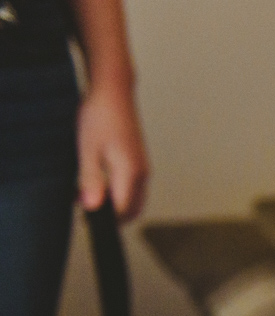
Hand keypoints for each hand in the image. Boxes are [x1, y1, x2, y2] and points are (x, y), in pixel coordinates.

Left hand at [76, 81, 148, 219]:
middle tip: (87, 211)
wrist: (114, 91)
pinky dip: (120, 193)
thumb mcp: (88, 149)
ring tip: (90, 195)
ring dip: (116, 204)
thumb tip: (91, 206)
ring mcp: (143, 168)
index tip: (84, 216)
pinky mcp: (139, 162)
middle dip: (112, 216)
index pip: (121, 211)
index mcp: (131, 173)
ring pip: (134, 200)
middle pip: (132, 210)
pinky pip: (133, 188)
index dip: (103, 218)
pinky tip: (101, 183)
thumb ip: (91, 180)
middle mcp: (142, 174)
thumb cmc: (100, 116)